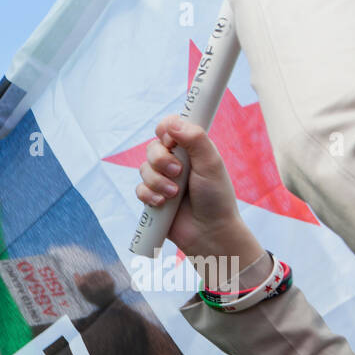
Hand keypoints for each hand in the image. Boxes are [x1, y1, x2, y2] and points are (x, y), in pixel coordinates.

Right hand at [136, 117, 263, 271]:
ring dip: (158, 182)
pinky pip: (140, 189)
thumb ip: (194, 139)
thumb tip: (172, 123)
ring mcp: (163, 179)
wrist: (208, 231)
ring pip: (144, 169)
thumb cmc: (215, 197)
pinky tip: (163, 204)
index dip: (166, 130)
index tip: (171, 140)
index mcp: (191, 148)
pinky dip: (149, 196)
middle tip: (178, 172)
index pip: (170, 127)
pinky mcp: (153, 197)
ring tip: (174, 194)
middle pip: (152, 147)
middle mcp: (175, 161)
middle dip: (161, 160)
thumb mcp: (210, 163)